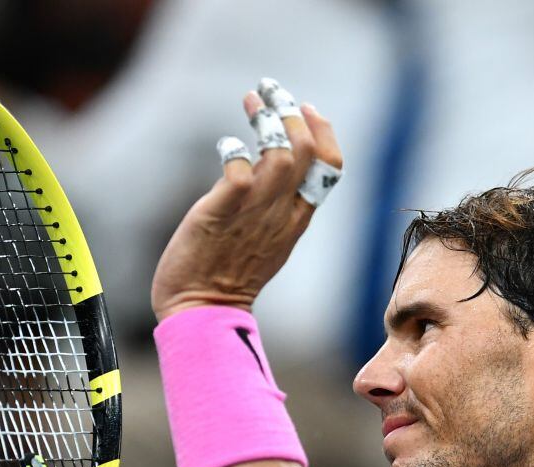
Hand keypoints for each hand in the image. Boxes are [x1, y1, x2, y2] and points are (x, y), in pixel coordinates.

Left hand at [151, 81, 342, 320]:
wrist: (202, 310)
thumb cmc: (227, 278)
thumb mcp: (265, 241)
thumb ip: (273, 208)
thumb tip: (263, 170)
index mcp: (296, 220)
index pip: (331, 167)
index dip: (324, 131)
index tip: (307, 108)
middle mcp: (281, 213)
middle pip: (307, 151)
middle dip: (292, 111)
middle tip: (270, 89)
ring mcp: (254, 213)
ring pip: (280, 154)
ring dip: (268, 121)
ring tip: (252, 102)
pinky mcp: (222, 213)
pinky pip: (238, 170)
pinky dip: (233, 150)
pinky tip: (226, 146)